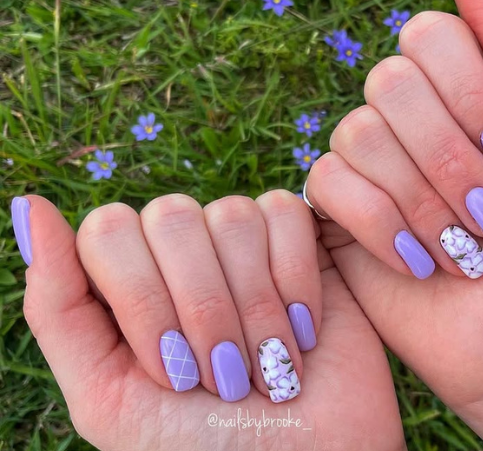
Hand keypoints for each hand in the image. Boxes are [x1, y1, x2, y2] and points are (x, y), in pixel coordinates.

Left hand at [17, 192, 403, 450]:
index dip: (141, 298)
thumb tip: (30, 205)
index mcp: (125, 283)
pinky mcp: (298, 237)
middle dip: (204, 308)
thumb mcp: (109, 396)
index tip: (171, 374)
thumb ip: (59, 308)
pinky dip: (295, 279)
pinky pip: (284, 213)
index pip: (107, 231)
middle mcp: (178, 251)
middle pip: (170, 216)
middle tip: (228, 378)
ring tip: (270, 365)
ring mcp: (238, 240)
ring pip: (231, 215)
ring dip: (256, 305)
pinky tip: (303, 330)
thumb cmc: (203, 445)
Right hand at [306, 0, 482, 449]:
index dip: (472, 97)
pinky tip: (420, 265)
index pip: (428, 35)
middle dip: (453, 158)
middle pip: (389, 82)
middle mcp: (404, 118)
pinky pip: (330, 185)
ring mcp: (366, 165)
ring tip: (463, 252)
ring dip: (426, 202)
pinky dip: (384, 228)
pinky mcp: (334, 214)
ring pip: (358, 133)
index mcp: (456, 89)